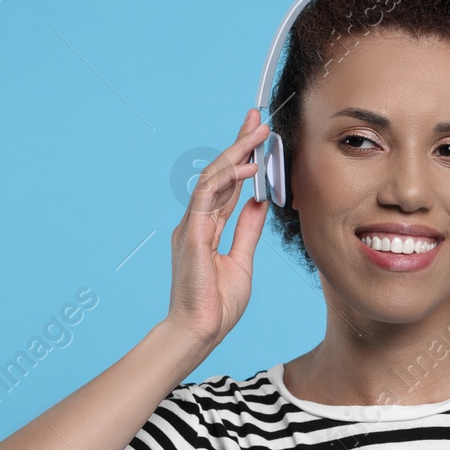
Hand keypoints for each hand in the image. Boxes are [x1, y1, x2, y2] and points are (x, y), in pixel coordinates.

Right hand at [166, 109, 271, 347]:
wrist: (199, 331)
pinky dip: (228, 179)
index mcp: (206, 228)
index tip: (257, 136)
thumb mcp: (241, 262)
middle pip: (218, 173)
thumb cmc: (216, 305)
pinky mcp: (191, 234)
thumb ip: (247, 231)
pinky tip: (247, 166)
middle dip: (238, 143)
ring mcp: (191, 226)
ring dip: (236, 152)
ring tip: (258, 133)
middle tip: (257, 118)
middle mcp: (196, 222)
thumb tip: (258, 204)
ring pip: (212, 177)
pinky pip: (208, 197)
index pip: (226, 185)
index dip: (241, 159)